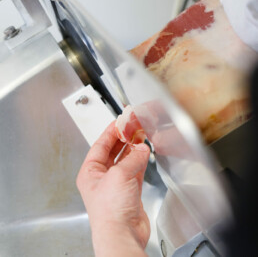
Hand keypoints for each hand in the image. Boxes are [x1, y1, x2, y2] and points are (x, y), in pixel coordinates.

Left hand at [77, 121, 149, 255]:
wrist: (122, 234)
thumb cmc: (110, 211)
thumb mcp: (120, 176)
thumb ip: (133, 159)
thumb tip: (141, 148)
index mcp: (90, 172)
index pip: (100, 145)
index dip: (110, 132)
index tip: (119, 122)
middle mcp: (101, 178)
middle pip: (112, 152)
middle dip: (122, 139)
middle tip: (132, 128)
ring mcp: (116, 184)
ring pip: (124, 160)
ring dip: (132, 149)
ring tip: (140, 137)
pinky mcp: (129, 190)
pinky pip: (134, 170)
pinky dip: (140, 161)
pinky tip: (144, 153)